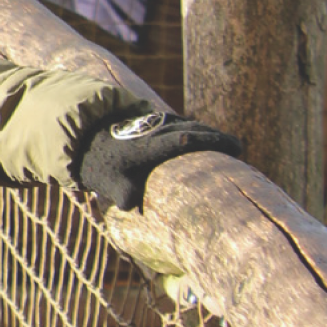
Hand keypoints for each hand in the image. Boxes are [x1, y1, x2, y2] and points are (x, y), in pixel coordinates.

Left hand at [76, 109, 240, 211]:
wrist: (88, 137)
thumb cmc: (103, 166)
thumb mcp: (110, 183)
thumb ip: (123, 194)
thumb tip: (131, 206)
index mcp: (147, 145)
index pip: (179, 140)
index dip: (201, 141)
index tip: (224, 146)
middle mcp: (155, 130)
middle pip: (192, 129)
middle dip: (216, 138)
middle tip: (238, 147)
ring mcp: (158, 123)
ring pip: (190, 124)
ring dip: (211, 133)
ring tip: (232, 145)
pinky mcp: (159, 121)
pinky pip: (185, 124)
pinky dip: (201, 131)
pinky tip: (215, 140)